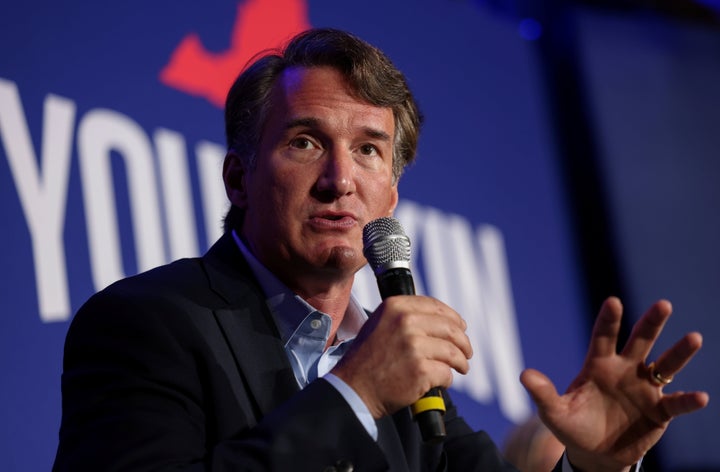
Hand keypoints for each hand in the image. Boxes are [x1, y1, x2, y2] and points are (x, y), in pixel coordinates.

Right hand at [331, 295, 472, 418]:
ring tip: (461, 367)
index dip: (453, 317)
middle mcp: (405, 322)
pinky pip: (446, 373)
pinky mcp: (420, 371)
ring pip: (453, 352)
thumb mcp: (380, 323)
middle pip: (450, 328)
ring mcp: (414, 346)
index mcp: (396, 307)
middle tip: (466, 352)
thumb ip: (405, 317)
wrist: (353, 388)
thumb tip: (440, 320)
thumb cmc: (366, 359)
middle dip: (463, 342)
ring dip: (460, 362)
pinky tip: (441, 382)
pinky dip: (447, 379)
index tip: (460, 327)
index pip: (436, 307)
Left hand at [521, 297, 708, 471]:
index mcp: (598, 365)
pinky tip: (701, 397)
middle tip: (663, 304)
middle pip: (640, 341)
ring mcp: (644, 389)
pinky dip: (688, 400)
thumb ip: (543, 394)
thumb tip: (525, 375)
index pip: (603, 337)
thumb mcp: (555, 413)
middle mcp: (624, 370)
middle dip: (651, 323)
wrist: (595, 453)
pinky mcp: (659, 412)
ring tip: (694, 338)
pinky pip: (676, 403)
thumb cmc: (573, 426)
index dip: (609, 320)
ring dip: (679, 353)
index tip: (613, 301)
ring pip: (665, 366)